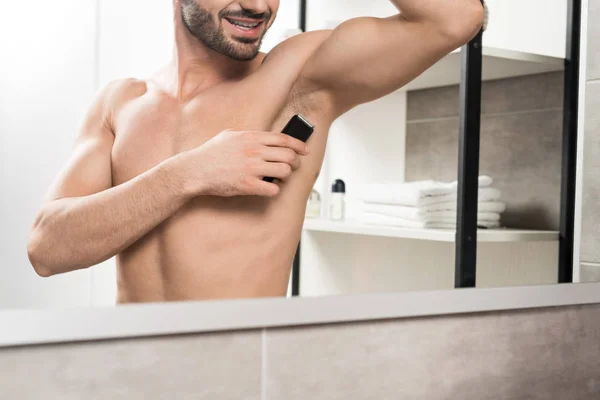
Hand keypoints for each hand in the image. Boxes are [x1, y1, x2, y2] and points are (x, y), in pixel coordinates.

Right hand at [178, 129, 309, 196]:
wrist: (195, 170)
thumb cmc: (210, 154)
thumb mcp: (229, 135)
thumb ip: (248, 135)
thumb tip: (263, 137)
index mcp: (251, 137)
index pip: (283, 139)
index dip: (298, 145)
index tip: (305, 150)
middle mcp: (254, 151)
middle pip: (289, 155)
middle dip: (296, 162)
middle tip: (294, 166)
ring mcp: (252, 168)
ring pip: (285, 171)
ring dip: (286, 176)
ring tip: (280, 177)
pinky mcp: (248, 185)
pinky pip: (273, 188)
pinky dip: (274, 189)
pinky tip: (269, 188)